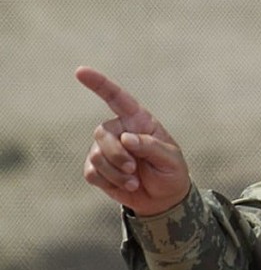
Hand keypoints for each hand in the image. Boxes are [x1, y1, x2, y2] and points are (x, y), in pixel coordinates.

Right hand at [76, 66, 190, 216]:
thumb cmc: (171, 172)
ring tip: (134, 180)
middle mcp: (119, 130)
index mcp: (139, 120)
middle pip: (101, 133)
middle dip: (116, 154)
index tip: (80, 71)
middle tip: (134, 169)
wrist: (164, 198)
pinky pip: (92, 173)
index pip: (117, 98)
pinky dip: (109, 182)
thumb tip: (126, 138)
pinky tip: (126, 185)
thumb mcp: (170, 159)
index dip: (99, 84)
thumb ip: (151, 146)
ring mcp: (105, 149)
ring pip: (96, 156)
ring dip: (116, 172)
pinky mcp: (97, 168)